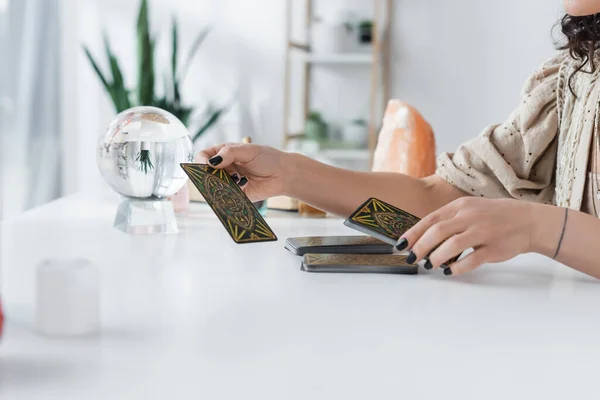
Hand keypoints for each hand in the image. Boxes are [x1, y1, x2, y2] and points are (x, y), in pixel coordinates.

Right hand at [195, 143, 287, 201]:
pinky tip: (239, 190)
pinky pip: (226, 198)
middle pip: (206, 173)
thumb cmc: (267, 158)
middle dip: (208, 176)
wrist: (283, 174)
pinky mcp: (236, 195)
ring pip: (214, 187)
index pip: (204, 156)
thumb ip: (229, 153)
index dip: (202, 161)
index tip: (207, 166)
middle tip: (217, 177)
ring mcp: (229, 182)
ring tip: (234, 182)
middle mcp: (224, 168)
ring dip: (219, 186)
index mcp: (224, 154)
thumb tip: (212, 162)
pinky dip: (228, 196)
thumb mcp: (248, 150)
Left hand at [397, 197, 535, 275]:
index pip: (430, 219)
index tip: (400, 245)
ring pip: (453, 244)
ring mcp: (483, 232)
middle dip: (421, 247)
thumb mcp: (468, 210)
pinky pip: (472, 259)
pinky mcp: (494, 248)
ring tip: (429, 265)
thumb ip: (447, 221)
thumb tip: (421, 238)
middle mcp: (470, 217)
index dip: (413, 233)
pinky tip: (450, 271)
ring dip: (437, 257)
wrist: (527, 221)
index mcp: (460, 206)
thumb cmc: (492, 217)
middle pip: (438, 231)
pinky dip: (458, 267)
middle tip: (412, 259)